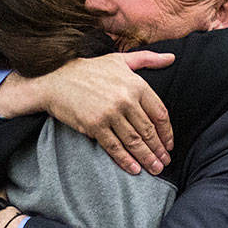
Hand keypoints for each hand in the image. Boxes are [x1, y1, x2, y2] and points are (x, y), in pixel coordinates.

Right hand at [0, 51, 175, 173]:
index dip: (167, 133)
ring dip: (147, 158)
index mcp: (136, 84)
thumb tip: (172, 57)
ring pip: (134, 141)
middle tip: (165, 163)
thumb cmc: (89, 69)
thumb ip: (148, 59)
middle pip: (148, 130)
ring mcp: (110, 113)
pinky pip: (114, 147)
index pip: (159, 113)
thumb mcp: (120, 59)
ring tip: (155, 169)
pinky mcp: (95, 125)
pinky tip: (135, 169)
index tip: (169, 145)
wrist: (55, 80)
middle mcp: (125, 99)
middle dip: (158, 150)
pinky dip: (126, 160)